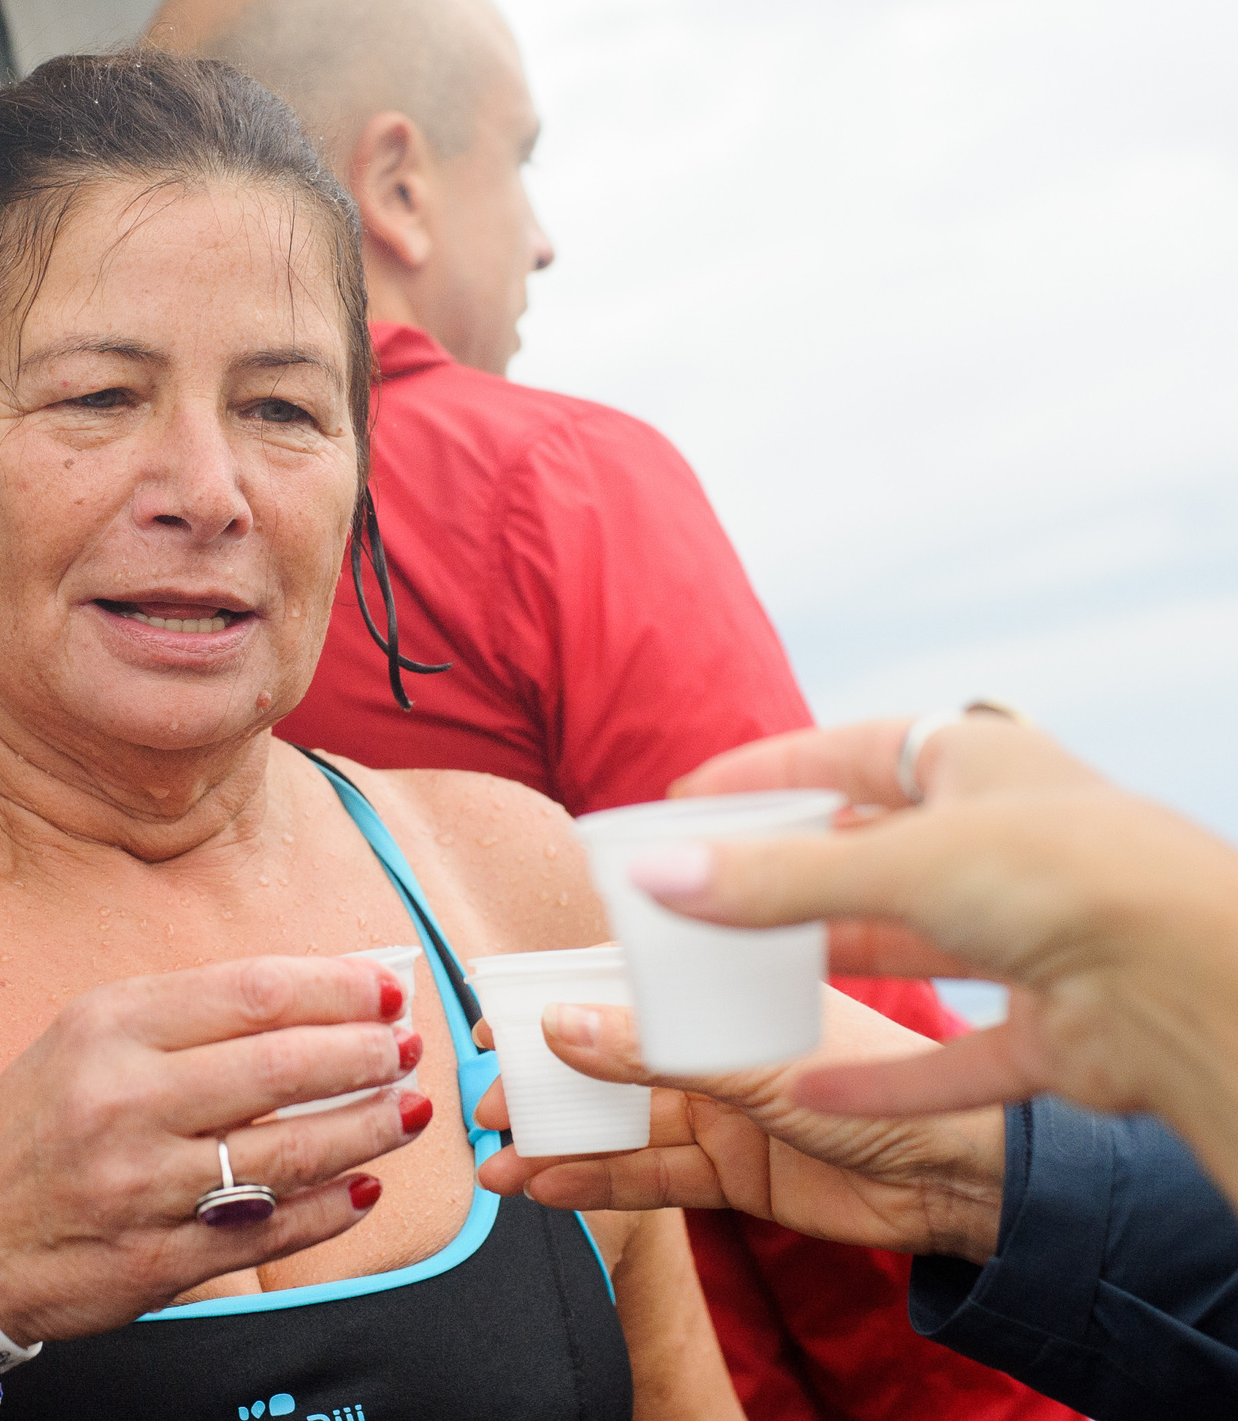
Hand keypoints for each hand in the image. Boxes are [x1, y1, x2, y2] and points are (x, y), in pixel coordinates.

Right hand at [0, 955, 429, 1349]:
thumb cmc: (35, 1122)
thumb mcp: (89, 1038)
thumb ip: (193, 1019)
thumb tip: (317, 999)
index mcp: (110, 1027)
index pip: (253, 993)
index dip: (337, 991)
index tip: (386, 992)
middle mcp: (125, 1100)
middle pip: (283, 1067)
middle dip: (366, 1057)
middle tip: (407, 1052)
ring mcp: (143, 1186)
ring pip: (290, 1152)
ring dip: (366, 1130)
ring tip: (406, 1113)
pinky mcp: (157, 1260)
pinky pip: (272, 1231)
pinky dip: (332, 1209)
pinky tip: (363, 1188)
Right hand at [473, 990, 1006, 1263]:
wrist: (970, 1176)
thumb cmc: (887, 1075)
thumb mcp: (758, 1057)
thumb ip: (656, 1048)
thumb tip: (559, 1027)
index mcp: (725, 986)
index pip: (620, 978)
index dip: (551, 996)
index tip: (492, 1017)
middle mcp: (717, 1042)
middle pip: (608, 1056)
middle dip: (542, 1080)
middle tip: (483, 1101)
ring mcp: (725, 1108)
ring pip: (621, 1122)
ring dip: (559, 1142)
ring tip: (498, 1164)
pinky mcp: (737, 1172)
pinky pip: (653, 1176)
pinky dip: (600, 1184)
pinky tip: (549, 1189)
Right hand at [660, 716, 1237, 1149]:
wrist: (1195, 981)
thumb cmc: (1066, 876)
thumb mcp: (898, 861)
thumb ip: (772, 880)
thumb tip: (656, 876)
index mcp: (982, 765)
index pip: (853, 752)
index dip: (768, 772)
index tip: (688, 800)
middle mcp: (1009, 844)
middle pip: (874, 855)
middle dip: (789, 878)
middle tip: (701, 897)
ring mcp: (1035, 938)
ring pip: (910, 951)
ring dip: (829, 968)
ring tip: (737, 980)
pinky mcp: (1055, 1031)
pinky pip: (952, 1061)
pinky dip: (885, 1076)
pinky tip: (813, 1086)